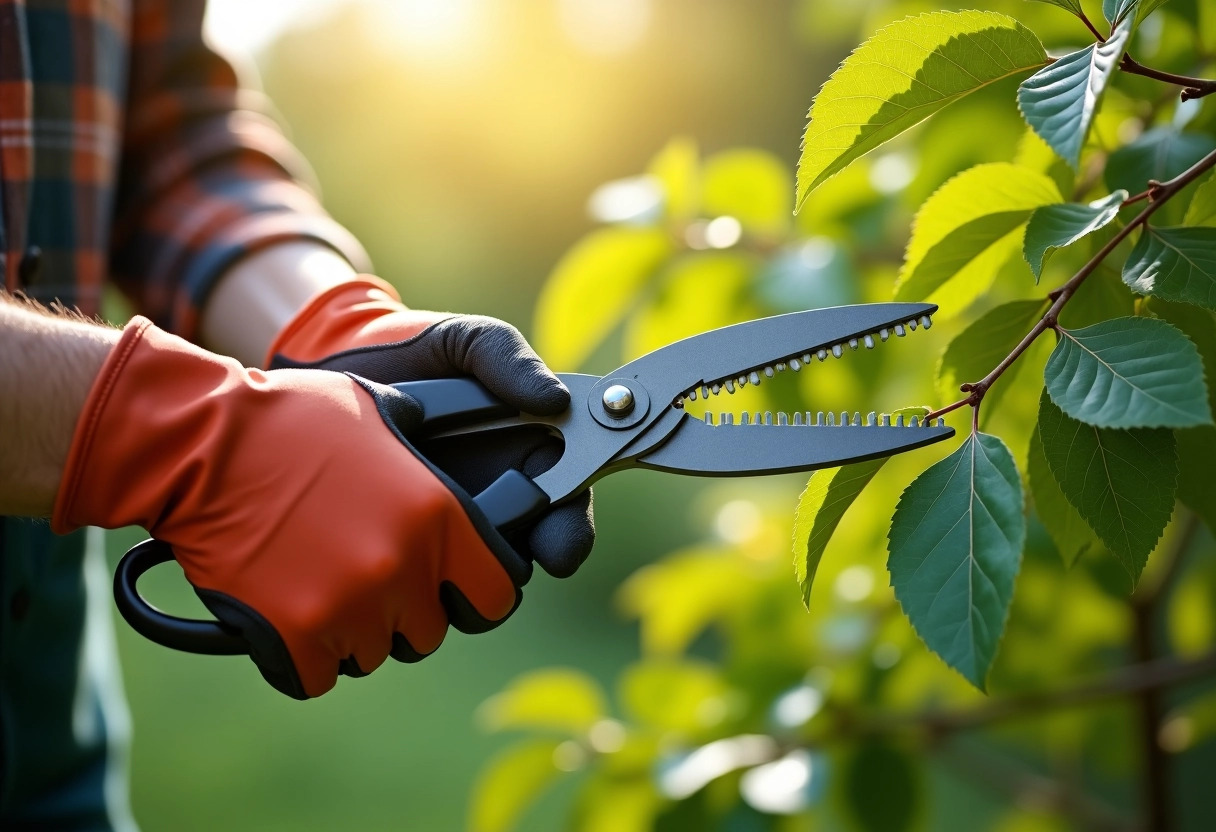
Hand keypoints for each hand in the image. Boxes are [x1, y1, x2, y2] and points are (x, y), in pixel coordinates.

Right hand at [53, 318, 555, 697]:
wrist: (202, 446)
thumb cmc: (290, 417)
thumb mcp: (379, 410)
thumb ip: (427, 445)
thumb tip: (452, 448)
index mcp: (438, 516)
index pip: (496, 595)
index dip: (476, 596)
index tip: (452, 591)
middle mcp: (405, 566)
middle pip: (429, 631)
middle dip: (403, 614)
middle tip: (361, 578)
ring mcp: (351, 606)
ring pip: (374, 654)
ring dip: (351, 632)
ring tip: (315, 583)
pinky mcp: (296, 636)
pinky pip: (318, 676)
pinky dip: (303, 657)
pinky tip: (284, 614)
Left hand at [266, 276, 594, 577]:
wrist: (323, 362)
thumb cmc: (406, 349)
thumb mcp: (462, 341)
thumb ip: (509, 359)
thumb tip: (557, 401)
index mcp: (526, 456)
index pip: (565, 505)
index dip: (569, 533)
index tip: (560, 549)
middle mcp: (494, 500)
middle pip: (523, 557)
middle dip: (515, 573)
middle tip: (497, 570)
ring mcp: (443, 526)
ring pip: (471, 580)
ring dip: (462, 583)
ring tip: (432, 561)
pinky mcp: (396, 540)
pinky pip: (413, 580)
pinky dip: (408, 582)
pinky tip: (390, 563)